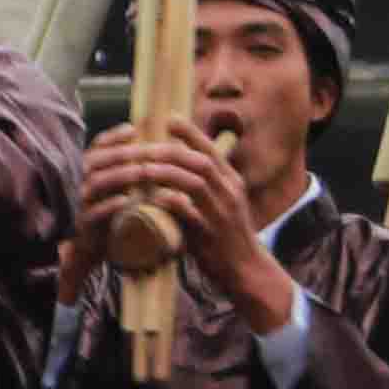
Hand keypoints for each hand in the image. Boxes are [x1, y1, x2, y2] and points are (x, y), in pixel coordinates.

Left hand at [81, 120, 287, 324]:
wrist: (245, 269)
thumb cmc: (226, 234)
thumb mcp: (222, 202)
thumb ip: (205, 183)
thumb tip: (175, 163)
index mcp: (232, 182)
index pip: (210, 150)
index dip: (190, 133)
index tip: (169, 119)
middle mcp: (229, 193)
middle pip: (200, 162)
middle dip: (170, 152)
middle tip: (144, 148)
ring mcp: (221, 213)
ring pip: (195, 183)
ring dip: (166, 173)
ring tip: (143, 169)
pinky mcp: (210, 234)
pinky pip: (189, 213)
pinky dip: (171, 202)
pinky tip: (154, 198)